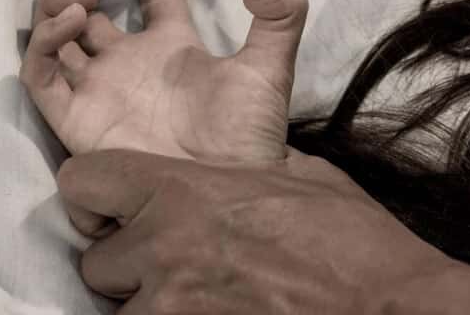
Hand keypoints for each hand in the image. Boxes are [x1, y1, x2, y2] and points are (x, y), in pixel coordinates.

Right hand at [20, 0, 308, 160]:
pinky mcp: (76, 117)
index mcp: (172, 43)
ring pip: (55, 30)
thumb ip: (278, 13)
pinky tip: (75, 21)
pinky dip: (45, 41)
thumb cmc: (249, 134)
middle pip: (87, 0)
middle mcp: (129, 60)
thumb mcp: (271, 66)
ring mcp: (99, 86)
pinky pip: (40, 73)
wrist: (227, 190)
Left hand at [57, 150, 469, 314]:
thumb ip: (250, 170)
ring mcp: (169, 307)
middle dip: (128, 264)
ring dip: (147, 304)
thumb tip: (241, 170)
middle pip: (95, 260)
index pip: (81, 182)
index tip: (116, 211)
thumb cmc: (352, 240)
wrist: (389, 302)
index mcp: (183, 192)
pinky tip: (211, 312)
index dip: (93, 197)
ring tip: (200, 297)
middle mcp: (162, 249)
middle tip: (176, 264)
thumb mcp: (300, 178)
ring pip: (117, 310)